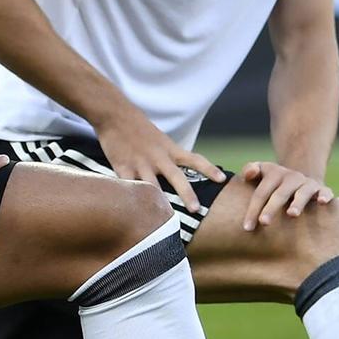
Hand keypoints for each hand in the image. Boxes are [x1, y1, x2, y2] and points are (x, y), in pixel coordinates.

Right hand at [92, 103, 225, 217]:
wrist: (115, 115)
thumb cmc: (139, 128)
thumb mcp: (160, 140)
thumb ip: (170, 157)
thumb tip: (182, 175)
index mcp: (170, 150)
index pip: (195, 159)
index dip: (209, 169)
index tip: (222, 179)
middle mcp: (158, 158)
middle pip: (177, 178)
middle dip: (187, 194)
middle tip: (196, 210)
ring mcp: (140, 164)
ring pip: (152, 187)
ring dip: (158, 204)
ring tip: (163, 222)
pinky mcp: (122, 167)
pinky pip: (128, 187)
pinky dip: (132, 200)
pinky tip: (134, 213)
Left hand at [237, 162, 334, 230]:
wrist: (299, 180)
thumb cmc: (273, 182)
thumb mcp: (261, 172)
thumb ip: (250, 170)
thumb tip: (249, 174)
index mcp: (274, 174)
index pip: (261, 192)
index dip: (253, 209)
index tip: (247, 227)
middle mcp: (292, 177)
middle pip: (279, 194)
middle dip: (271, 208)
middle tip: (263, 222)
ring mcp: (307, 184)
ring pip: (302, 193)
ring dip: (297, 203)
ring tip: (291, 214)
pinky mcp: (322, 190)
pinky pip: (325, 192)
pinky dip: (324, 196)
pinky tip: (321, 202)